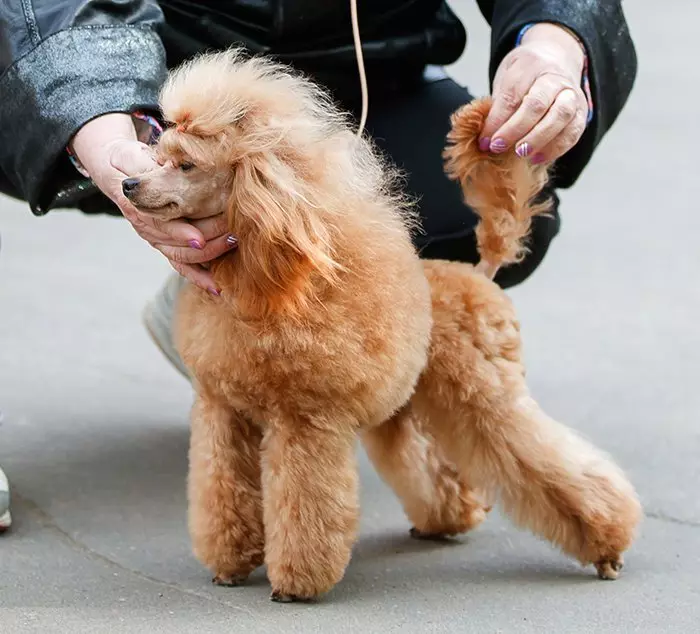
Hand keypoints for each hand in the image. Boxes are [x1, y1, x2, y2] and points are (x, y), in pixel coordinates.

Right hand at [69, 113, 233, 293]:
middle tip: (234, 233)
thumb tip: (168, 165)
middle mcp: (147, 230)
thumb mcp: (130, 157)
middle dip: (208, 241)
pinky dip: (200, 278)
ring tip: (234, 245)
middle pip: (178, 244)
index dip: (180, 233)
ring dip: (210, 256)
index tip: (200, 238)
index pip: (161, 225)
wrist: (118, 174)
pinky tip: (218, 287)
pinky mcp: (167, 246)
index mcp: (137, 208)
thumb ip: (146, 165)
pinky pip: (183, 266)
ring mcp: (158, 241)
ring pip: (183, 257)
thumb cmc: (128, 162)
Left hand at [480, 23, 588, 163]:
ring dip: (538, 139)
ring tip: (521, 154)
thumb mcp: (505, 81)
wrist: (556, 59)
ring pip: (560, 116)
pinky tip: (538, 158)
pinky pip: (573, 132)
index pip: (512, 94)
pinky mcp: (582, 112)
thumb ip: (497, 107)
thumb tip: (485, 141)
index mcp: (529, 66)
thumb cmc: (523, 77)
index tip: (484, 141)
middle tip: (498, 147)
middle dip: (515, 129)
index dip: (496, 120)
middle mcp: (554, 78)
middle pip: (537, 104)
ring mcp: (572, 94)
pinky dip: (555, 148)